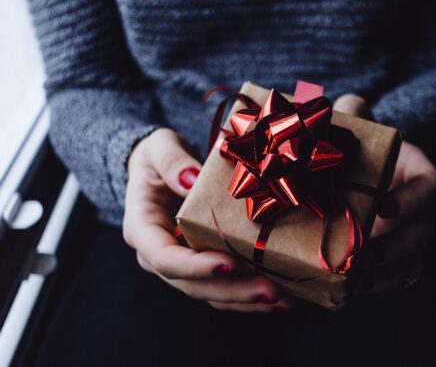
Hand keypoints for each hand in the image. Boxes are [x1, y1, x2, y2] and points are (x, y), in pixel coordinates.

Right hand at [123, 128, 292, 311]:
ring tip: (282, 299)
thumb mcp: (159, 148)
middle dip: (233, 290)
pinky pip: (223, 287)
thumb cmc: (157, 157)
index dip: (195, 266)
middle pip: (192, 285)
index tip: (230, 264)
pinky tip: (279, 296)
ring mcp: (181, 264)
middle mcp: (158, 255)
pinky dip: (249, 294)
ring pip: (211, 293)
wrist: (160, 169)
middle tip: (270, 290)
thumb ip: (171, 162)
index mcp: (142, 229)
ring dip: (246, 299)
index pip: (164, 257)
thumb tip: (191, 180)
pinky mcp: (202, 265)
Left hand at [333, 94, 435, 291]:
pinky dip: (376, 284)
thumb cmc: (365, 152)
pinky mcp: (396, 258)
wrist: (362, 177)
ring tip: (354, 277)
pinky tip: (350, 288)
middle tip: (361, 251)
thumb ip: (355, 115)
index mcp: (421, 175)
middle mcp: (423, 210)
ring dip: (384, 272)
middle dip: (393, 246)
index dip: (411, 200)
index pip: (430, 189)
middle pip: (421, 233)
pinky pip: (395, 276)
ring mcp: (412, 237)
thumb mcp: (362, 131)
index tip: (384, 206)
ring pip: (411, 261)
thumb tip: (346, 104)